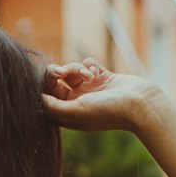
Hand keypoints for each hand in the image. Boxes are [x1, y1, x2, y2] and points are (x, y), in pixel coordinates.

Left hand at [41, 57, 166, 133]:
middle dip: (58, 73)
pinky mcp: (102, 76)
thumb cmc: (108, 112)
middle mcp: (77, 101)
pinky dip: (90, 64)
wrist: (140, 104)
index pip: (47, 97)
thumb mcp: (75, 111)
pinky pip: (87, 63)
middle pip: (56, 81)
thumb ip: (52, 105)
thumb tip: (35, 97)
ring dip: (77, 68)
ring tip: (89, 75)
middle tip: (62, 72)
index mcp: (69, 113)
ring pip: (72, 70)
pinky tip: (97, 72)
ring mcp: (90, 88)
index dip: (44, 86)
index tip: (50, 79)